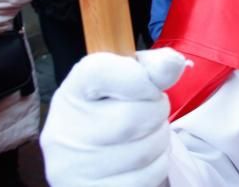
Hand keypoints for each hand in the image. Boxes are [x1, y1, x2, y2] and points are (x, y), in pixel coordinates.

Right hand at [40, 48, 188, 186]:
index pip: (101, 72)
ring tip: (147, 133)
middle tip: (151, 111)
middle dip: (157, 111)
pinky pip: (147, 177)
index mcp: (72, 91)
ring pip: (145, 150)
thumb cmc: (112, 108)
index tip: (148, 84)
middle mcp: (64, 130)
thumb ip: (150, 67)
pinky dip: (157, 164)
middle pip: (132, 117)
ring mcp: (75, 168)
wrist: (89, 152)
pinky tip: (143, 157)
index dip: (139, 78)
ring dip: (160, 139)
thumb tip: (174, 64)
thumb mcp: (125, 80)